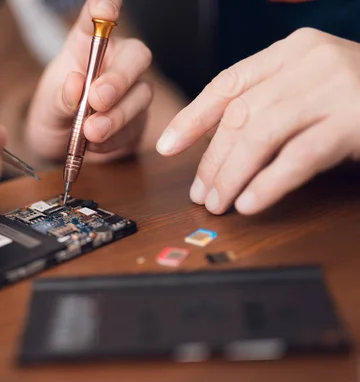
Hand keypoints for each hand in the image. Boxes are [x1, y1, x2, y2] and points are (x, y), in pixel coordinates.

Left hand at [25, 0, 152, 162]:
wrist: (61, 147)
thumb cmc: (54, 113)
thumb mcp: (46, 106)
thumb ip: (59, 97)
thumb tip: (76, 84)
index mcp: (86, 44)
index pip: (97, 18)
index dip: (104, 7)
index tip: (105, 7)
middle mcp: (115, 61)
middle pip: (135, 56)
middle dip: (119, 79)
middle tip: (97, 99)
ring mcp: (132, 90)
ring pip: (140, 95)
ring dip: (117, 116)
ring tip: (91, 131)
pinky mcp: (138, 120)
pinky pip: (136, 127)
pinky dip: (115, 138)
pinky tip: (95, 144)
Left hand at [156, 28, 359, 214]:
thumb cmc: (358, 97)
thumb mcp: (309, 87)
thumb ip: (268, 101)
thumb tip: (213, 140)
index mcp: (290, 51)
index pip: (227, 84)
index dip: (193, 117)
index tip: (167, 146)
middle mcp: (308, 62)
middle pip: (239, 115)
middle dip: (212, 159)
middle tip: (200, 193)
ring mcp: (333, 88)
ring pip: (260, 135)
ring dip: (232, 175)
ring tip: (218, 204)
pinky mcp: (354, 121)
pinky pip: (299, 157)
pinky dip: (269, 183)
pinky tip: (251, 202)